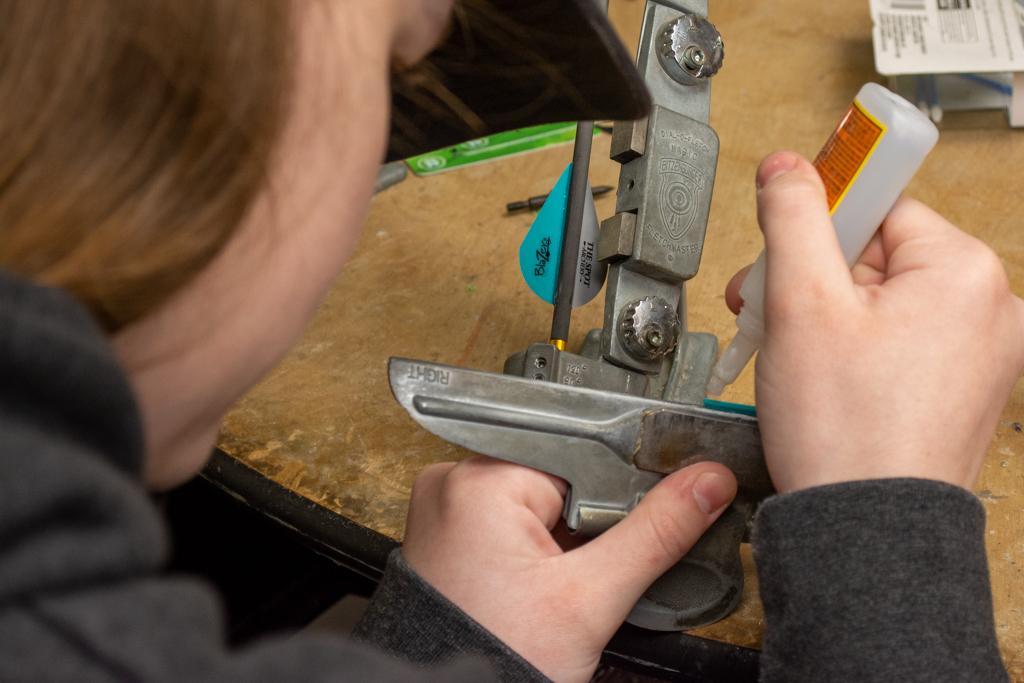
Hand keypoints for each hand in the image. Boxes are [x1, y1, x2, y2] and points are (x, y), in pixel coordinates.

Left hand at [402, 456, 736, 682]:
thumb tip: (709, 481)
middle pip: (560, 474)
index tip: (650, 516)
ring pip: (537, 498)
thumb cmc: (494, 657)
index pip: (580, 452)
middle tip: (587, 573)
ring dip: (565, 534)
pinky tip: (539, 583)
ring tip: (558, 584)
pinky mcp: (447, 535)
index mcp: (480, 479)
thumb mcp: (590, 599)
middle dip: (592, 517)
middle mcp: (453, 482)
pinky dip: (536, 546)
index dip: (622, 486)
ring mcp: (445, 509)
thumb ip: (656, 532)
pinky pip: (508, 519)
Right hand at [727, 151, 1023, 492]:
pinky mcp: (962, 388)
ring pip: (884, 300)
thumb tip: (788, 167)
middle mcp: (990, 308)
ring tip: (792, 352)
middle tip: (771, 309)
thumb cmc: (846, 432)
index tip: (782, 244)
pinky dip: (855, 347)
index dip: (816, 225)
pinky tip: (822, 374)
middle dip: (813, 277)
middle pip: (878, 254)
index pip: (877, 206)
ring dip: (827, 314)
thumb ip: (793, 217)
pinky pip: (901, 340)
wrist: (865, 529)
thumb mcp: (801, 302)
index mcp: (965, 272)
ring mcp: (981, 354)